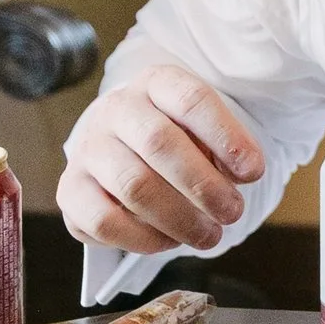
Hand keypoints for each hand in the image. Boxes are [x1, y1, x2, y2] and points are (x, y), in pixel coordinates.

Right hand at [58, 68, 264, 257]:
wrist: (119, 145)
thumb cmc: (173, 140)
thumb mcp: (202, 131)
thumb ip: (222, 149)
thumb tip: (243, 174)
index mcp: (155, 83)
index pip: (191, 100)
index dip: (226, 136)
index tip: (253, 172)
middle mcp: (116, 109)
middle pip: (159, 143)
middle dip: (203, 185)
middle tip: (232, 213)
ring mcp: (88, 148)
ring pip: (133, 185)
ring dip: (179, 218)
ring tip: (208, 235)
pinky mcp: (70, 190)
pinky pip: (104, 221)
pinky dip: (143, 238)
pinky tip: (169, 241)